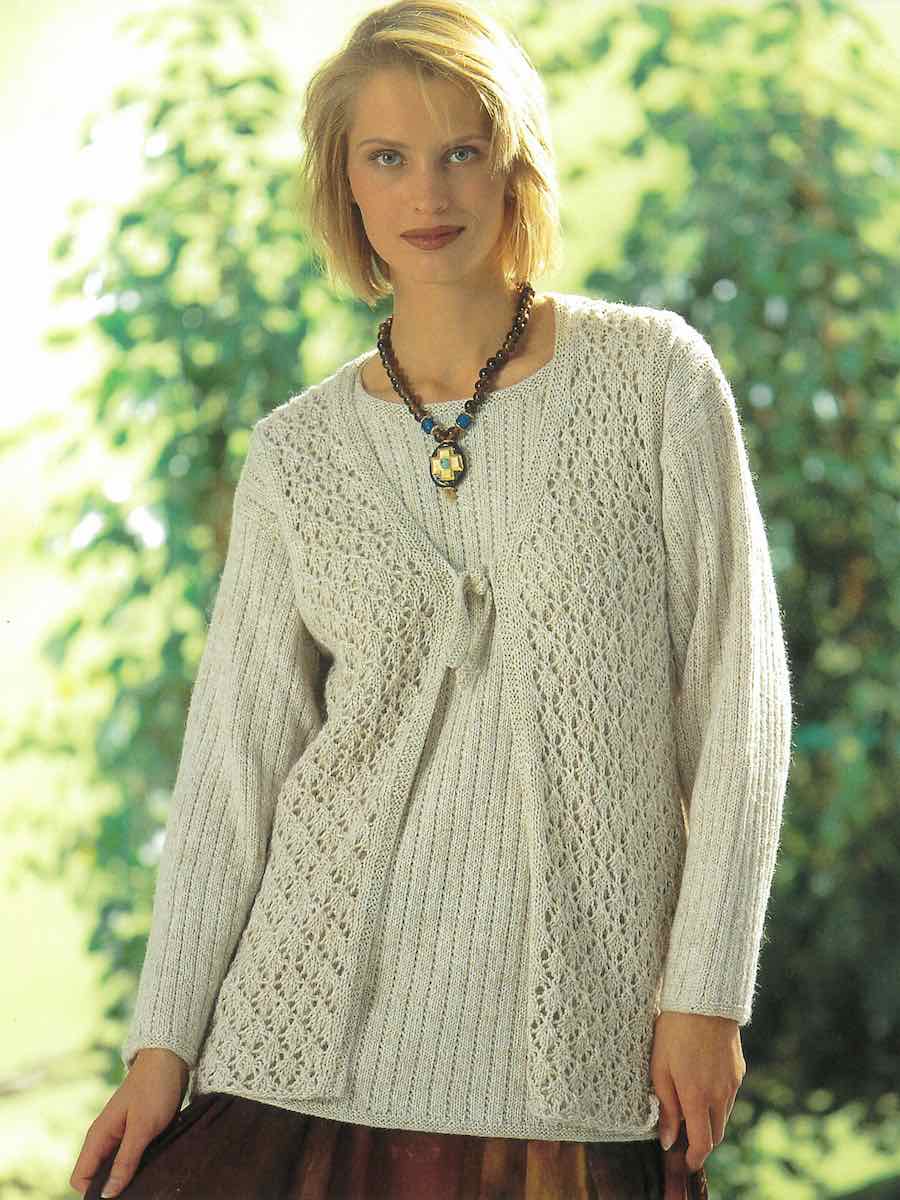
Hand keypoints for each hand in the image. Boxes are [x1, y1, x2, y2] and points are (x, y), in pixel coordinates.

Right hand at [69, 1048, 189, 1195]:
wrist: (170, 1058)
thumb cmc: (155, 1088)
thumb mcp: (142, 1127)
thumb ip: (125, 1161)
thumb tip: (107, 1195)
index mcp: (98, 1136)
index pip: (80, 1177)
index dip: (93, 1192)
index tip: (117, 1197)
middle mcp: (106, 1138)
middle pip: (98, 1176)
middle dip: (112, 1187)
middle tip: (137, 1191)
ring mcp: (121, 1135)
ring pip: (116, 1168)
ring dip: (128, 1177)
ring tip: (147, 1180)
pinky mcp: (137, 1132)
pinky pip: (131, 1157)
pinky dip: (139, 1165)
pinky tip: (154, 1167)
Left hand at [650, 1010, 744, 1194]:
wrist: (703, 1000)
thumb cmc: (673, 1032)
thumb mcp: (659, 1068)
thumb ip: (666, 1107)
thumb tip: (669, 1140)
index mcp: (698, 1097)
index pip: (703, 1143)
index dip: (695, 1158)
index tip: (686, 1161)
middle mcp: (720, 1095)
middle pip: (717, 1133)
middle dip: (703, 1140)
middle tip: (685, 1135)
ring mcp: (732, 1083)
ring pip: (724, 1114)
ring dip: (710, 1118)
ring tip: (690, 1104)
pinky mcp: (739, 1070)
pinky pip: (729, 1094)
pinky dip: (718, 1099)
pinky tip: (702, 1080)